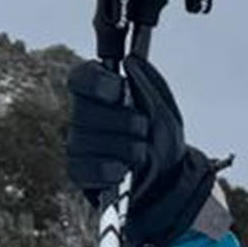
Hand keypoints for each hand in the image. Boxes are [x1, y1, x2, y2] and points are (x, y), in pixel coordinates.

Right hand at [64, 55, 221, 246]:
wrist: (168, 185)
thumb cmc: (163, 143)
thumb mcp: (166, 112)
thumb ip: (149, 85)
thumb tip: (131, 62)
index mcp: (101, 93)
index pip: (81, 78)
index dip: (98, 83)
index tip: (120, 90)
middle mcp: (84, 116)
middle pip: (85, 110)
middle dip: (124, 122)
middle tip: (143, 130)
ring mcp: (79, 144)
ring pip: (87, 140)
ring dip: (124, 148)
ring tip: (141, 154)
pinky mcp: (79, 171)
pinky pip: (85, 168)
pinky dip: (109, 171)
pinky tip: (124, 172)